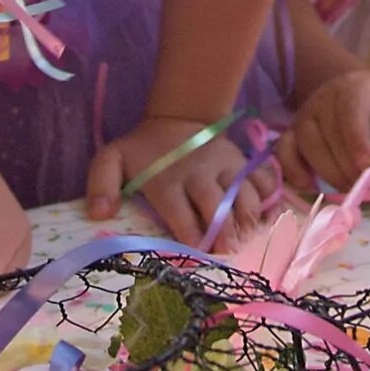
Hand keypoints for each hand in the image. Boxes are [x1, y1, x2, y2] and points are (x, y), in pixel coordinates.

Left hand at [87, 116, 278, 241]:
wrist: (178, 118)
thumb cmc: (145, 151)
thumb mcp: (112, 158)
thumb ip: (101, 184)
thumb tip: (100, 213)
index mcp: (168, 179)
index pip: (180, 209)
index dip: (189, 231)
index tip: (194, 250)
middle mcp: (201, 173)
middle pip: (217, 204)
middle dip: (223, 231)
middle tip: (227, 252)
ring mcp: (227, 166)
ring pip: (245, 193)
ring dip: (247, 218)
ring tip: (246, 238)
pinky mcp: (244, 162)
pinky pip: (264, 179)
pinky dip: (269, 198)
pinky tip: (267, 218)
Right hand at [278, 71, 369, 193]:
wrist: (359, 94)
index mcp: (356, 87)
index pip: (350, 110)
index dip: (356, 139)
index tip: (367, 166)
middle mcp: (325, 97)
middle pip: (328, 132)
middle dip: (346, 165)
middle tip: (364, 187)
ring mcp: (305, 114)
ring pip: (307, 144)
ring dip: (327, 172)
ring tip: (347, 188)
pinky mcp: (292, 131)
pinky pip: (284, 151)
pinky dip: (293, 170)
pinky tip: (309, 185)